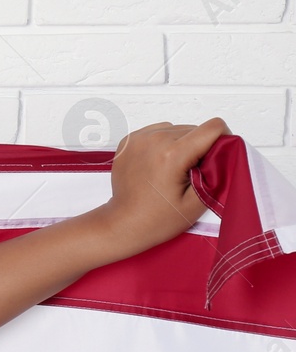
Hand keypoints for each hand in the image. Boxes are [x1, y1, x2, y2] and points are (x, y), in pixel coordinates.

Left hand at [97, 118, 227, 256]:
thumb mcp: (198, 201)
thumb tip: (226, 151)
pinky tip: (158, 165)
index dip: (221, 142)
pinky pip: (157, 132)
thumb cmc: (157, 219)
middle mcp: (153, 141)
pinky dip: (163, 144)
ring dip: (180, 144)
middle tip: (189, 174)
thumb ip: (217, 171)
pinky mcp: (128, 141)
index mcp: (172, 154)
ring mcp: (138, 139)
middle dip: (198, 148)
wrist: (123, 223)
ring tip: (172, 170)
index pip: (213, 128)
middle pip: (194, 129)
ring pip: (176, 129)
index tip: (215, 159)